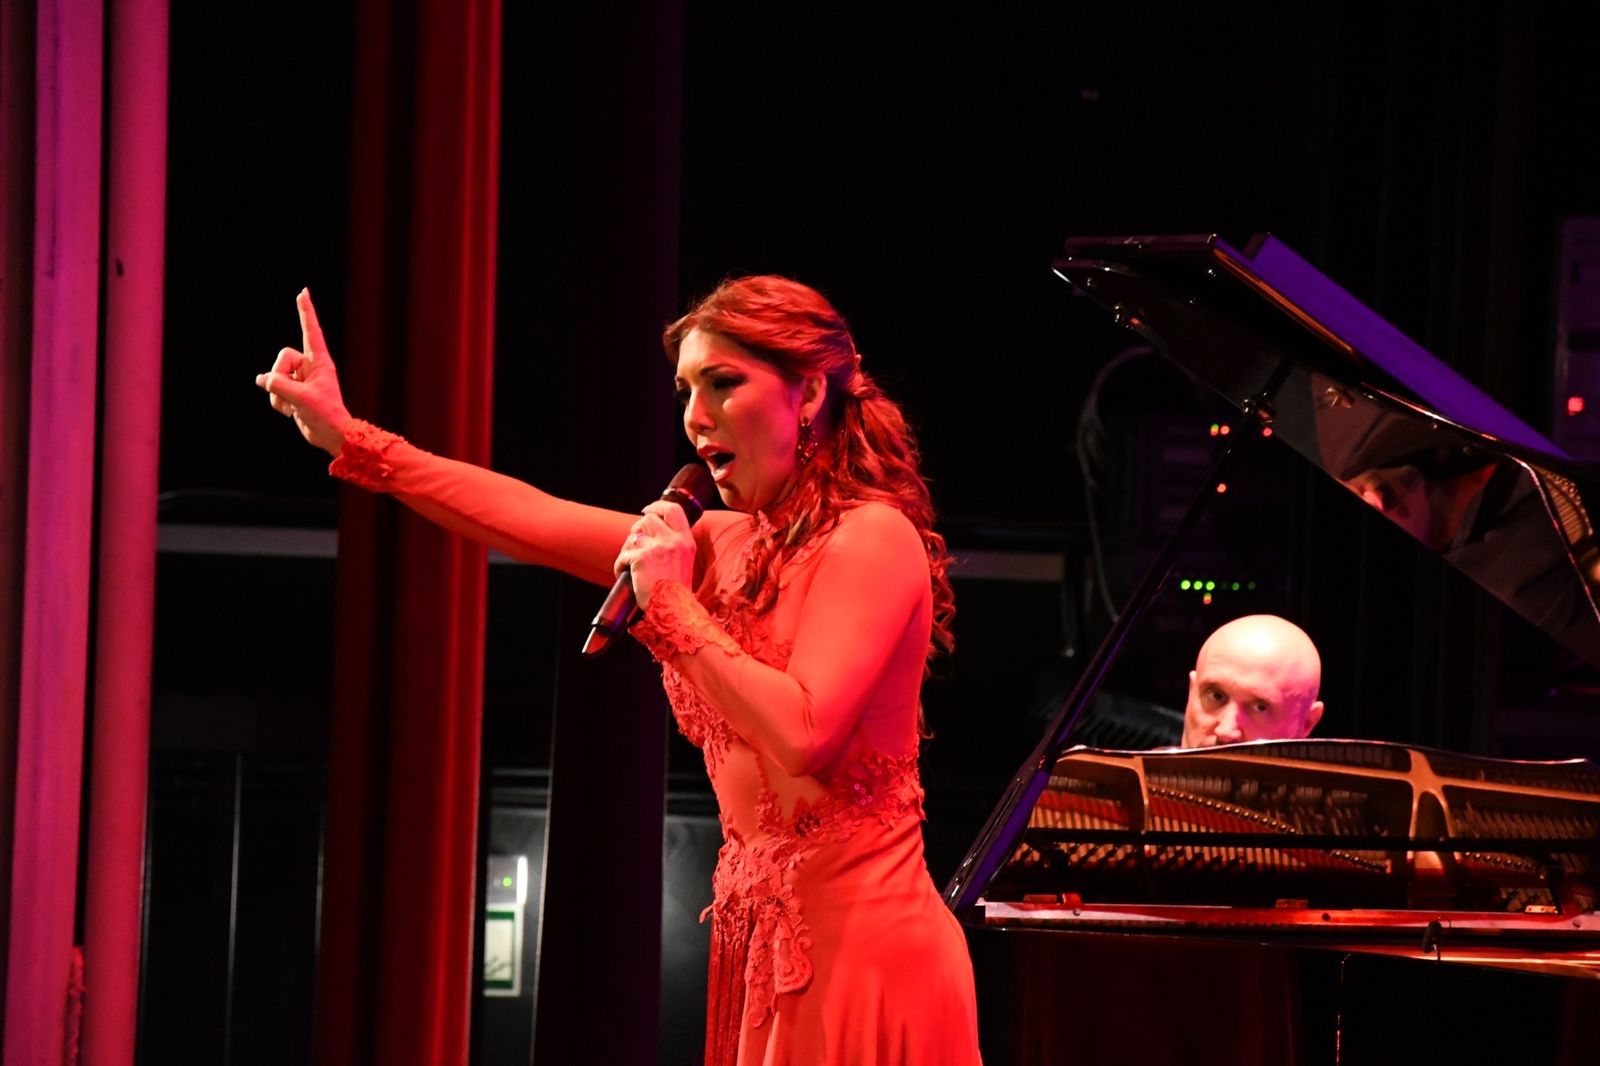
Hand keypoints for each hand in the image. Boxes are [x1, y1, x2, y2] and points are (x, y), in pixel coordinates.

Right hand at [254, 289, 352, 456]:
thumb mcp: (302, 398)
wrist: (331, 435)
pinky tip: (289, 411)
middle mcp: (310, 367)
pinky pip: (274, 389)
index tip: (303, 292)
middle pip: (282, 357)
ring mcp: (300, 379)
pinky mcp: (293, 392)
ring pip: (275, 375)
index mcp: (320, 361)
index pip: (311, 330)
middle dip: (279, 375)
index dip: (306, 311)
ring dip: (278, 394)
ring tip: (294, 407)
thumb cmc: (325, 414)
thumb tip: (263, 379)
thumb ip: (279, 386)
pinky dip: (277, 402)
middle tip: (291, 394)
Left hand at [614, 499, 697, 607]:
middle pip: (648, 519)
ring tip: (629, 563)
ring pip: (633, 536)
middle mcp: (673, 541)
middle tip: (635, 544)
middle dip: (637, 529)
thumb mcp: (684, 562)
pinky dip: (620, 565)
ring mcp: (657, 548)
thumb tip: (652, 530)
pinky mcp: (641, 558)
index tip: (648, 509)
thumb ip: (674, 545)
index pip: (673, 510)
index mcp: (686, 541)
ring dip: (627, 548)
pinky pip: (623, 556)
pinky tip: (624, 574)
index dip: (657, 505)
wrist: (674, 610)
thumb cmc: (677, 591)